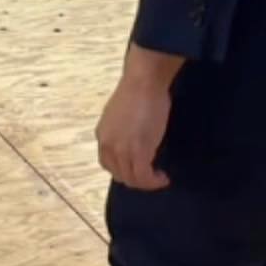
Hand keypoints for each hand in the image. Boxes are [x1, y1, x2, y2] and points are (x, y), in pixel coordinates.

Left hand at [96, 68, 172, 191]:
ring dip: (146, 183)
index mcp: (102, 135)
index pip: (108, 163)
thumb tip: (134, 138)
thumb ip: (123, 131)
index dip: (123, 170)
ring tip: (159, 178)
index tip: (138, 169)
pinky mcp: (138, 151)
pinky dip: (154, 181)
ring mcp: (121, 150)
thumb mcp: (122, 115)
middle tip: (152, 176)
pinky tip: (163, 178)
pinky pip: (144, 176)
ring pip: (131, 179)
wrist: (143, 82)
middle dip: (136, 179)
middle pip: (119, 174)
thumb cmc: (137, 91)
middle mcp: (107, 145)